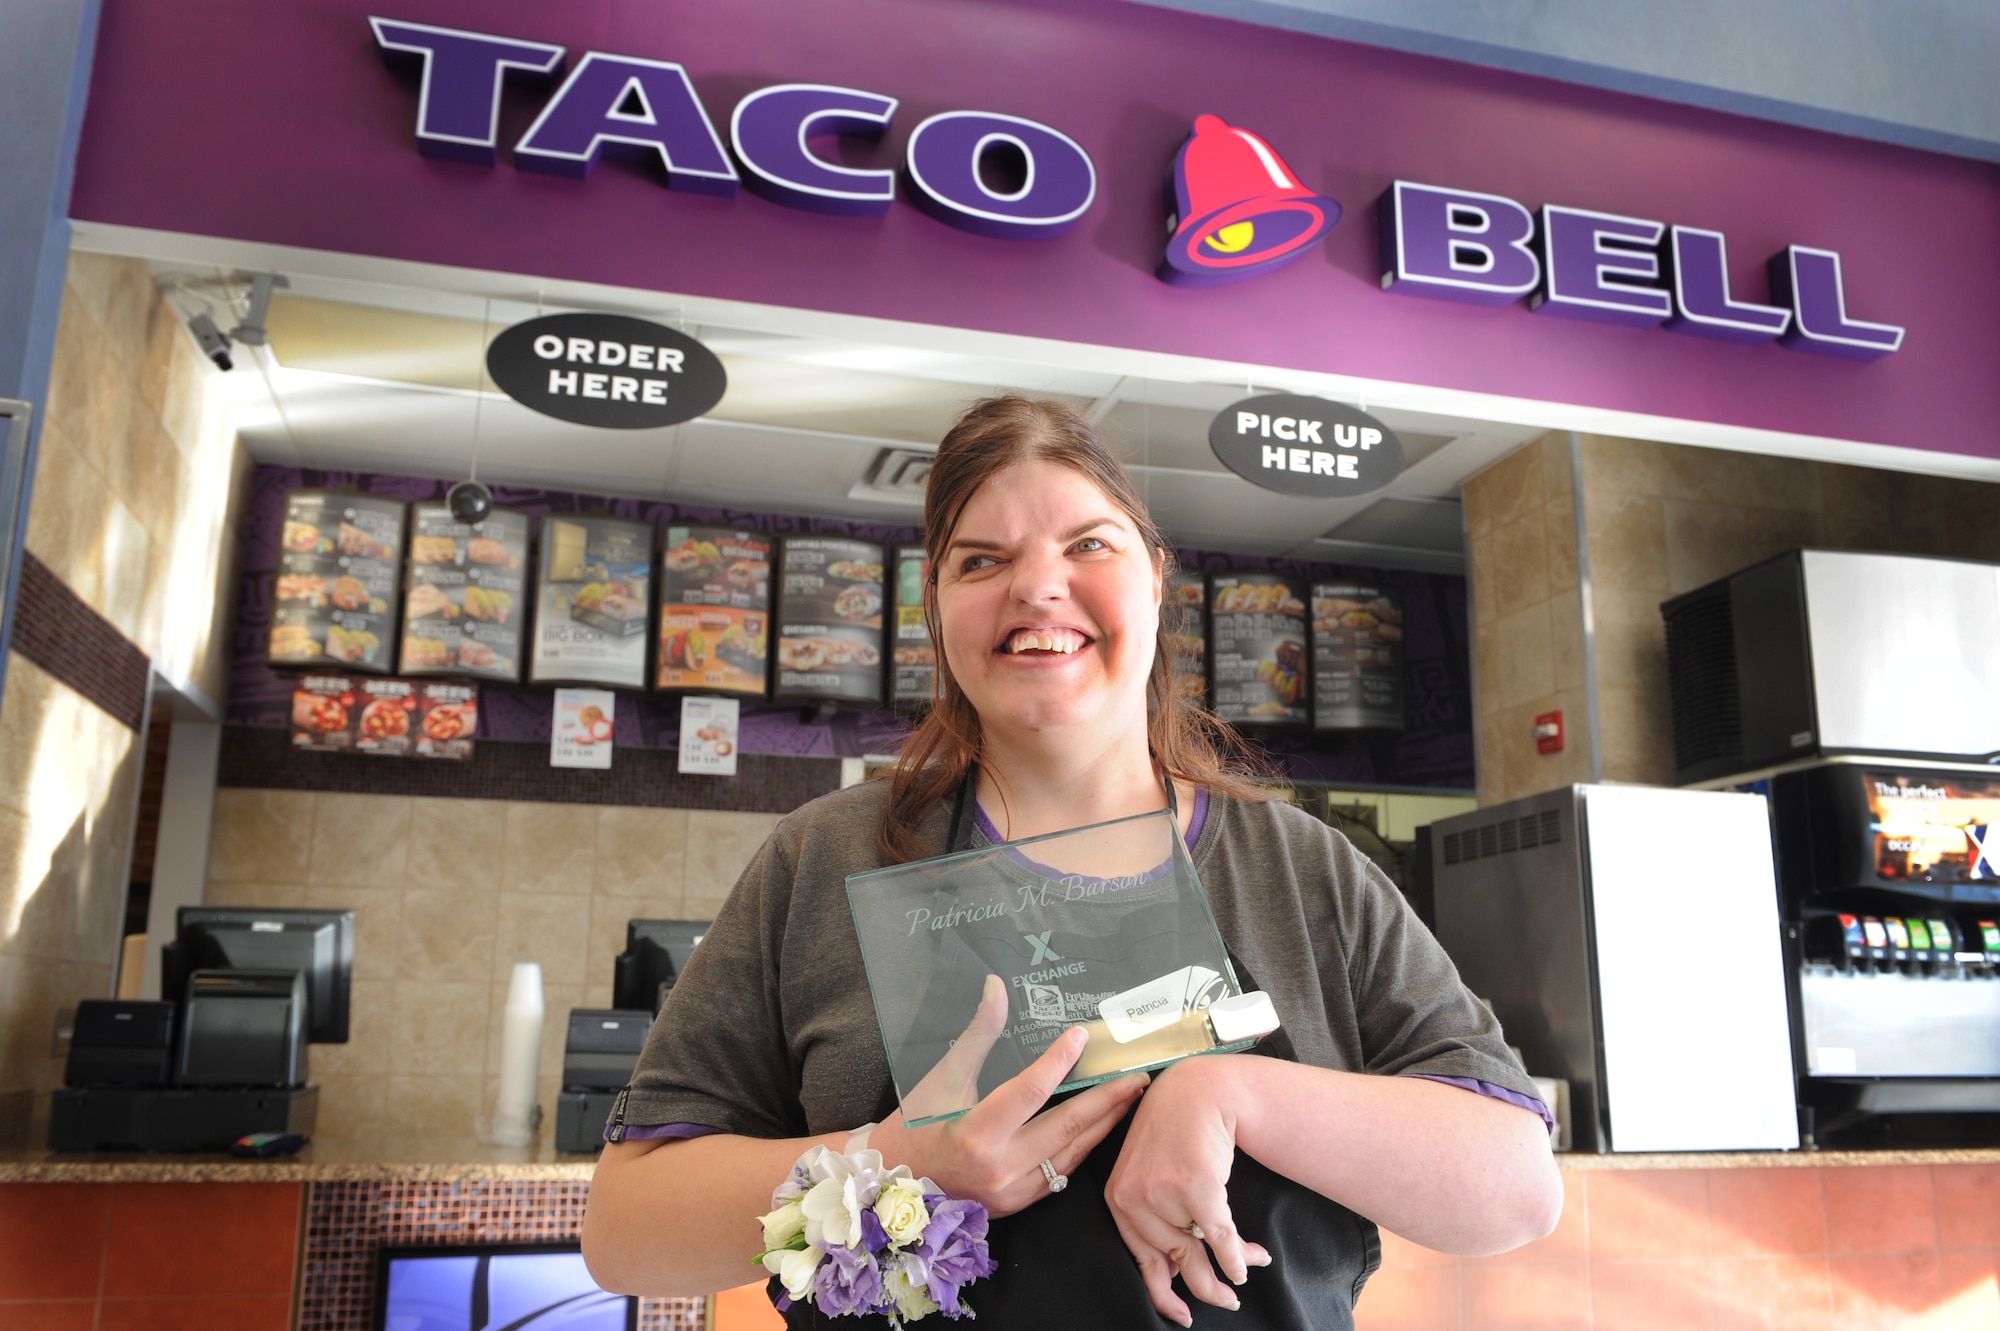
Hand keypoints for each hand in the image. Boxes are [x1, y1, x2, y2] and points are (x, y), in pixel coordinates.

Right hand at [870, 974, 1148, 1217]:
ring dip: (1104, 1125)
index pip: (1030, 1092)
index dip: (1058, 1061)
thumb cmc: (913, 1127)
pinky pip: (1061, 1174)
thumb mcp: (941, 1077)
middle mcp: (1000, 1168)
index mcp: (976, 1134)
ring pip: (1072, 1154)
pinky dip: (1082, 1148)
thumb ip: (978, 1035)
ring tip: (1130, 1098)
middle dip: (1108, 1100)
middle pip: (1067, 1128)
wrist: (890, 1184)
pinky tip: (1099, 1127)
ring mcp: (1012, 1192)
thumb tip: (996, 987)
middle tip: (1137, 1075)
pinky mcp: (1017, 1204)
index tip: (1081, 1036)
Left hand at [1104, 1054, 1270, 1325]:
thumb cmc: (1176, 1131)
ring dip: (1232, 1268)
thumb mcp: (1150, 1173)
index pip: (1142, 1260)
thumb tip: (1177, 1272)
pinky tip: (1251, 1262)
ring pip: (1201, 1252)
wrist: (1197, 1091)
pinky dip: (1238, 1256)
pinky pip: (1220, 1237)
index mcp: (1119, 1199)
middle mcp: (1134, 1200)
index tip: (1181, 1314)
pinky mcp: (1195, 1188)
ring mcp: (1163, 1194)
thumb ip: (1156, 1218)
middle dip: (1207, 1287)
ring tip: (1249, 1270)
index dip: (1164, 1293)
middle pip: (1175, 1262)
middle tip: (1226, 1301)